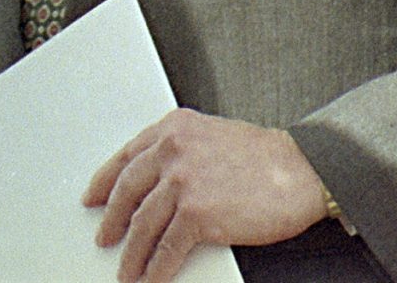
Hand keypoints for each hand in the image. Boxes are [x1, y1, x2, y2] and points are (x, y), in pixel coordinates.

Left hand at [84, 110, 329, 282]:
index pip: (126, 157)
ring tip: (126, 268)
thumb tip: (156, 181)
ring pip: (142, 224)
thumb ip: (181, 151)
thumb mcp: (212, 136)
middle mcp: (172, 151)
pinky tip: (150, 277)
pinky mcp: (198, 214)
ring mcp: (183, 182)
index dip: (104, 181)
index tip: (93, 197)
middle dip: (110, 218)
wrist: (303, 170)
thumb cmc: (266, 157)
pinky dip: (156, 267)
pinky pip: (167, 248)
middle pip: (126, 190)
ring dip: (131, 252)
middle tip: (103, 236)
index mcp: (173, 129)